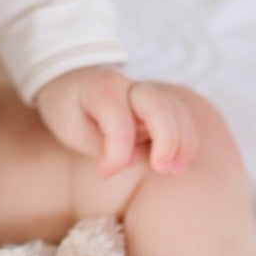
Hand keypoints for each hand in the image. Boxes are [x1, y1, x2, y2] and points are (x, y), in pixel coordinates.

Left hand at [33, 66, 198, 178]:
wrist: (69, 82)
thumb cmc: (69, 109)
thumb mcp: (69, 129)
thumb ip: (99, 146)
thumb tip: (134, 158)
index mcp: (101, 90)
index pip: (119, 124)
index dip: (116, 156)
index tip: (102, 173)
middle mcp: (128, 86)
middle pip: (158, 104)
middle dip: (167, 139)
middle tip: (162, 169)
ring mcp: (146, 94)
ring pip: (176, 109)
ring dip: (183, 142)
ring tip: (175, 171)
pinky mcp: (157, 105)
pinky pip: (180, 116)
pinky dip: (186, 140)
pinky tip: (179, 164)